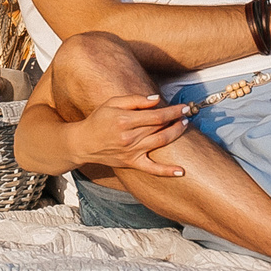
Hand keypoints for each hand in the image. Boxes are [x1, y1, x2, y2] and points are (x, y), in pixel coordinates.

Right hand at [66, 94, 193, 178]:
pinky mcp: (131, 163)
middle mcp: (129, 137)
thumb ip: (135, 100)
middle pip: (160, 128)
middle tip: (188, 113)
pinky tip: (181, 171)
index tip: (184, 107)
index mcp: (125, 120)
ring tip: (185, 125)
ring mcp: (131, 152)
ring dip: (176, 134)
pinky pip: (152, 169)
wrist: (83, 143)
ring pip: (160, 143)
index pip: (156, 115)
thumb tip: (157, 100)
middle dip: (177, 119)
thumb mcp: (112, 103)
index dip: (173, 111)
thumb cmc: (98, 120)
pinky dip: (167, 171)